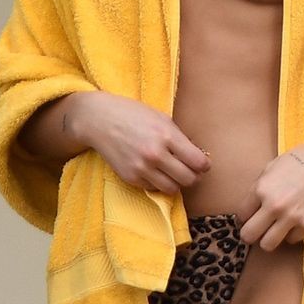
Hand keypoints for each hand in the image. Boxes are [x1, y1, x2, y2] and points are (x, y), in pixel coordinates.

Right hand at [74, 92, 209, 191]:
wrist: (99, 120)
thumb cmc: (133, 115)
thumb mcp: (162, 119)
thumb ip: (180, 138)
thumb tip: (199, 158)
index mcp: (167, 135)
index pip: (198, 162)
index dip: (204, 165)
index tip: (202, 163)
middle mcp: (155, 154)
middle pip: (188, 179)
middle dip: (193, 176)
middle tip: (190, 170)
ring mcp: (141, 168)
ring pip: (172, 189)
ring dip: (176, 182)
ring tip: (172, 172)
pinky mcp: (130, 177)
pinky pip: (153, 188)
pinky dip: (157, 182)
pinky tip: (154, 170)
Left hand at [237, 131, 303, 249]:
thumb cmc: (301, 160)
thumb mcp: (271, 167)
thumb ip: (258, 187)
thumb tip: (250, 206)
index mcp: (261, 189)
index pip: (241, 215)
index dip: (246, 216)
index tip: (253, 215)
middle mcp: (273, 206)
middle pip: (248, 235)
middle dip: (250, 234)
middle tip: (258, 229)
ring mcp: (291, 217)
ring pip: (267, 245)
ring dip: (269, 239)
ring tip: (275, 230)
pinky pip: (291, 240)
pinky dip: (291, 233)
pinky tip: (295, 222)